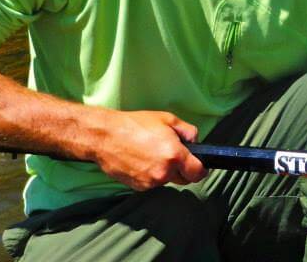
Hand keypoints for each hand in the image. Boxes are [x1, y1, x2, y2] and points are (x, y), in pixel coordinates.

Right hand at [89, 109, 205, 190]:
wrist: (105, 137)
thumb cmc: (136, 125)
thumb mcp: (168, 119)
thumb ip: (188, 132)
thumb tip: (196, 142)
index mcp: (174, 155)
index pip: (197, 173)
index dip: (201, 169)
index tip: (201, 166)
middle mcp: (164, 173)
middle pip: (184, 179)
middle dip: (183, 169)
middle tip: (173, 154)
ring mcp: (150, 182)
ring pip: (167, 180)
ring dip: (166, 171)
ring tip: (153, 153)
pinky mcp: (138, 187)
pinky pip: (153, 182)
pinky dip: (152, 174)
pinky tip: (142, 160)